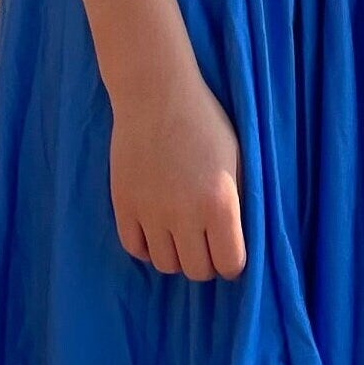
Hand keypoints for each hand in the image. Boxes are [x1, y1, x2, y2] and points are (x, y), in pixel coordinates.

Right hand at [109, 65, 246, 280]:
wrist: (157, 93)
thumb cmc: (205, 121)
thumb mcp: (236, 158)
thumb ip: (238, 202)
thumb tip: (239, 239)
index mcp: (220, 203)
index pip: (230, 265)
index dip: (233, 262)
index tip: (230, 251)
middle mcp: (185, 215)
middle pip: (196, 271)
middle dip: (206, 261)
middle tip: (206, 243)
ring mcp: (150, 212)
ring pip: (165, 265)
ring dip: (176, 255)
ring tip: (180, 234)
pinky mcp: (123, 205)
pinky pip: (135, 249)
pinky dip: (147, 247)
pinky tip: (156, 230)